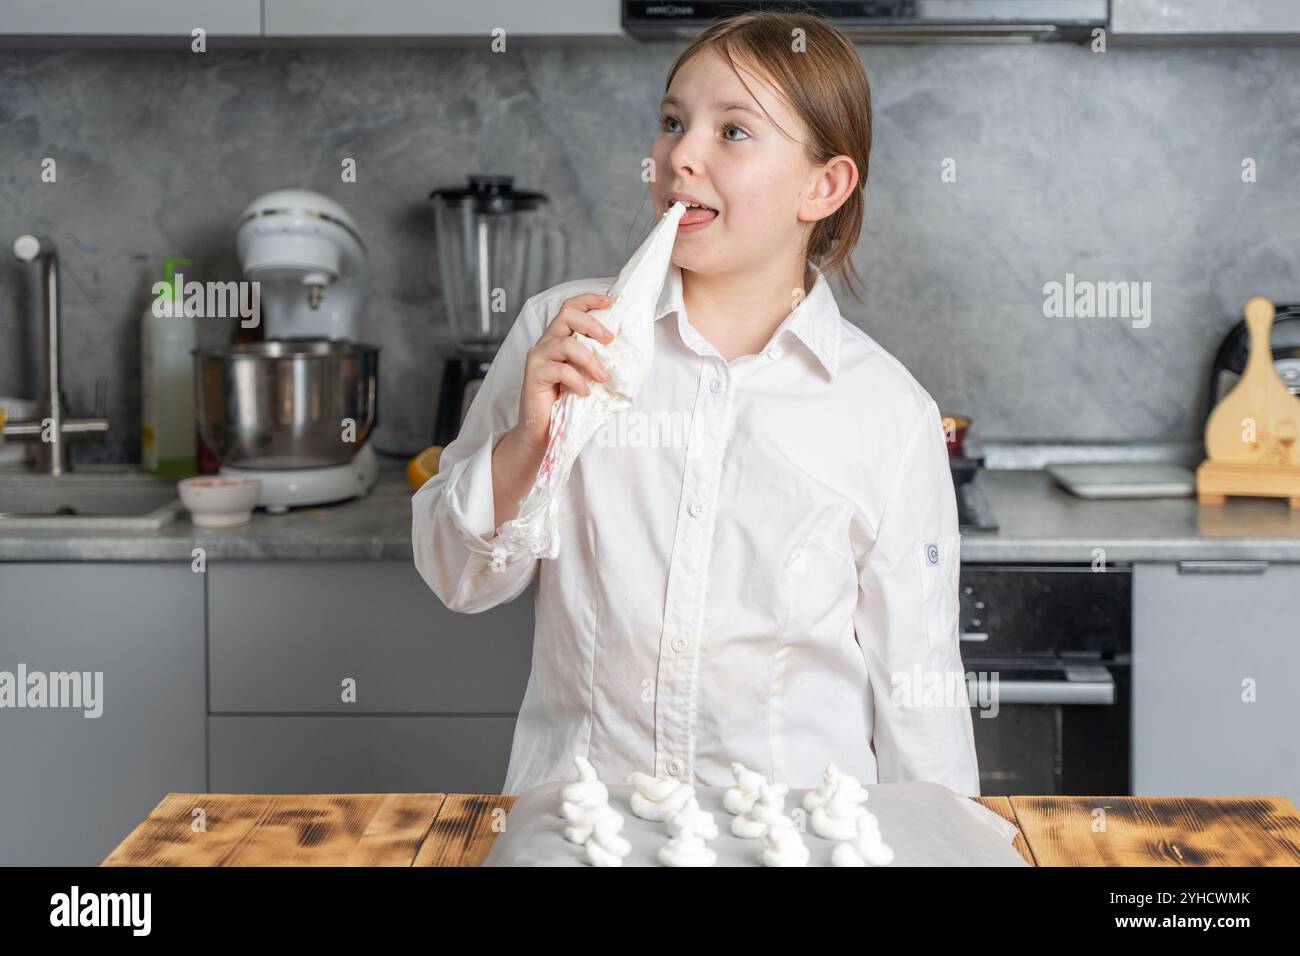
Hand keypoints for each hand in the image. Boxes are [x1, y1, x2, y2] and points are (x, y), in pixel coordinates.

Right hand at [515, 292, 615, 450]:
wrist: (543, 431)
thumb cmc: (567, 402)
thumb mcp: (586, 376)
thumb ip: (597, 361)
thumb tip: (627, 353)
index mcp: (559, 338)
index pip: (570, 308)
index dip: (589, 300)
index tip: (610, 302)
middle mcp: (546, 342)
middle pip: (566, 315)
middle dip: (592, 324)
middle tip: (610, 340)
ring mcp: (538, 357)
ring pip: (565, 343)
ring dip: (589, 359)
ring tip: (602, 377)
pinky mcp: (533, 374)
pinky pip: (560, 370)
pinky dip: (577, 380)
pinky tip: (585, 392)